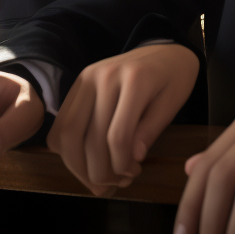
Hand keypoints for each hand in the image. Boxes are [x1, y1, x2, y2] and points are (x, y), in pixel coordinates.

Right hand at [47, 43, 199, 196]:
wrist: (164, 50)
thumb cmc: (173, 78)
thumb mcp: (172, 103)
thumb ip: (151, 130)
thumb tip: (131, 160)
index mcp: (135, 79)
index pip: (117, 136)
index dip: (121, 165)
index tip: (133, 173)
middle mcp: (105, 75)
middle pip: (89, 138)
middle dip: (100, 172)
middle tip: (115, 184)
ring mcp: (87, 77)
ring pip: (68, 134)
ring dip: (78, 167)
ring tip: (98, 179)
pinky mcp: (78, 82)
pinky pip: (61, 123)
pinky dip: (66, 149)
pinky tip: (85, 160)